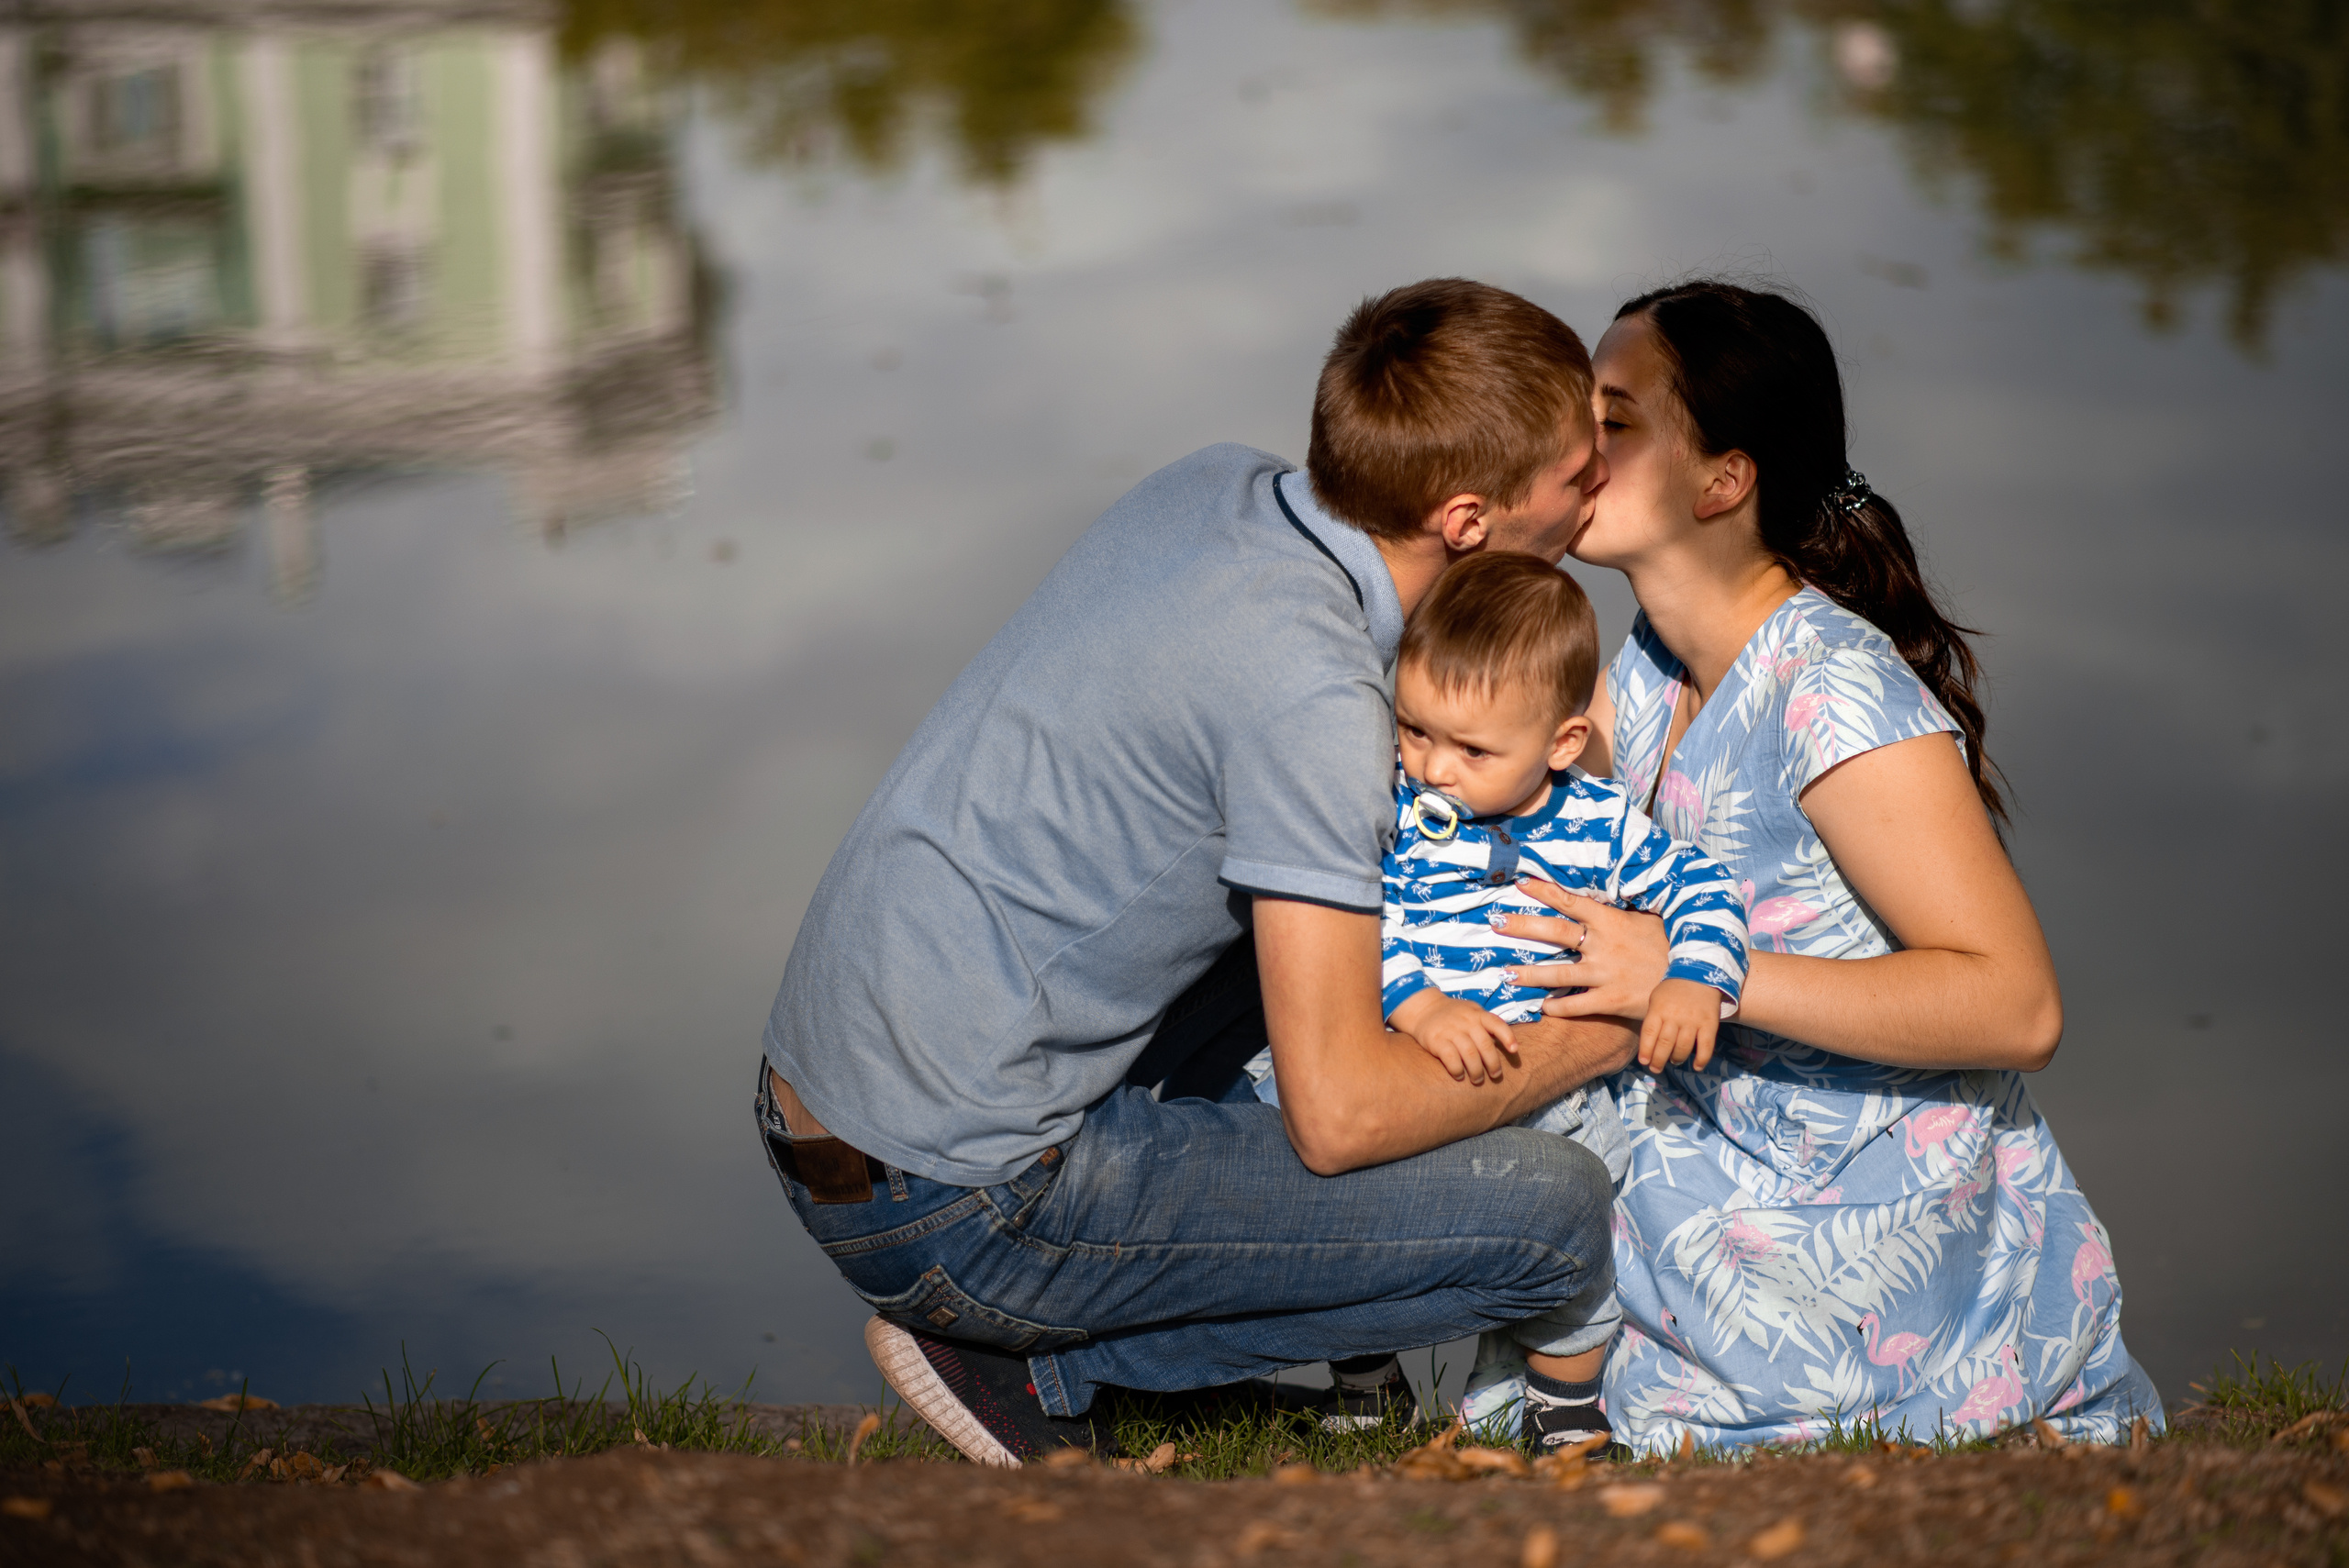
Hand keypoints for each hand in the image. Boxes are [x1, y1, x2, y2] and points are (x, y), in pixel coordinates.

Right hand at [1389, 990, 1518, 1085]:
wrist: (1424, 1009)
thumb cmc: (1454, 1015)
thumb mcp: (1471, 1011)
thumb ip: (1486, 1024)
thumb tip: (1508, 1044)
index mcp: (1477, 1014)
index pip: (1497, 1024)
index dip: (1507, 1037)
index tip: (1514, 1051)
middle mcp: (1465, 1021)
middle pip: (1485, 1045)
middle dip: (1493, 1064)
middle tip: (1495, 1075)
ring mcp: (1450, 1030)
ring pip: (1470, 1055)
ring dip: (1476, 1071)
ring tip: (1478, 1080)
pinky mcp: (1436, 1040)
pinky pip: (1451, 1059)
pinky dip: (1457, 1070)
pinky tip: (1459, 1076)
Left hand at [1490, 882, 1671, 1019]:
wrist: (1693, 980)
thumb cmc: (1667, 946)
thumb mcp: (1647, 921)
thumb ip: (1621, 911)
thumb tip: (1604, 893)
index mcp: (1611, 922)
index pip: (1571, 901)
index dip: (1545, 891)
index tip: (1520, 883)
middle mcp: (1604, 945)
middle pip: (1555, 932)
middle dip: (1523, 926)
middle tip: (1495, 923)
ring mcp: (1606, 974)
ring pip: (1558, 973)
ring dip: (1529, 974)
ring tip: (1504, 973)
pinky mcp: (1611, 1000)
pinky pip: (1577, 1004)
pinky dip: (1557, 1006)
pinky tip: (1541, 1006)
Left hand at [1637, 978, 1724, 1071]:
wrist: (1700, 973)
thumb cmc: (1674, 989)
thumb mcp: (1656, 998)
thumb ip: (1653, 1018)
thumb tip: (1649, 1043)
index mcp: (1659, 1009)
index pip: (1649, 1034)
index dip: (1646, 1050)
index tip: (1644, 1062)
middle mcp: (1675, 1016)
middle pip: (1664, 1044)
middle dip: (1658, 1060)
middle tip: (1656, 1068)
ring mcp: (1693, 1021)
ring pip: (1683, 1048)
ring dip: (1677, 1059)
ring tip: (1674, 1061)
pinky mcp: (1709, 1024)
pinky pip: (1706, 1046)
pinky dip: (1701, 1059)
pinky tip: (1697, 1066)